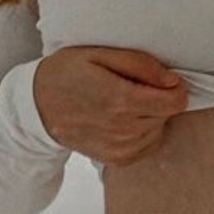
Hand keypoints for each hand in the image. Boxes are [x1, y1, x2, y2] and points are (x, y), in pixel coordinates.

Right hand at [32, 46, 189, 166]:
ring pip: (159, 130)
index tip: (159, 79)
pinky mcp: (116, 160)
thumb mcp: (100, 54)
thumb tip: (173, 81)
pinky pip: (148, 146)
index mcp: (121, 100)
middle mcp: (123, 129)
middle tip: (133, 87)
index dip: (174, 87)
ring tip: (124, 103)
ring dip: (150, 116)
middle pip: (168, 114)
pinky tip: (123, 119)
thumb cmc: (68, 73)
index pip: (176, 101)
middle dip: (159, 99)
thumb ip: (140, 65)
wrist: (37, 106)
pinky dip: (143, 132)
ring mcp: (119, 149)